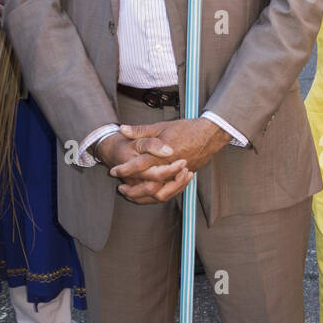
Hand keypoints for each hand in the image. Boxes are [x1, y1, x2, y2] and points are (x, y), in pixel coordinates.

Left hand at [111, 118, 230, 203]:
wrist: (209, 135)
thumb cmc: (185, 129)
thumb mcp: (161, 127)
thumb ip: (140, 131)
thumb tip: (122, 129)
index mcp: (162, 153)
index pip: (139, 165)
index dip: (124, 169)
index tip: (113, 171)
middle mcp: (170, 167)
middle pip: (148, 185)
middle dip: (132, 189)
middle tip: (121, 188)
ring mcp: (178, 174)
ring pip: (159, 193)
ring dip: (143, 196)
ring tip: (132, 194)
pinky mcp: (183, 178)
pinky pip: (169, 192)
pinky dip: (156, 195)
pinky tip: (148, 192)